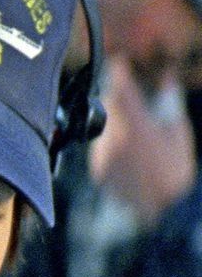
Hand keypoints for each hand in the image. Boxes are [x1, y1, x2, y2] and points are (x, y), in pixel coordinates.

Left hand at [89, 54, 197, 225]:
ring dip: (113, 120)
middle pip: (106, 105)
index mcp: (135, 124)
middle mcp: (112, 136)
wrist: (161, 214)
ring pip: (101, 125)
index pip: (119, 88)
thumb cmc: (176, 172)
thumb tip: (167, 81)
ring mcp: (101, 153)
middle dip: (115, 96)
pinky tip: (128, 149)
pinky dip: (110, 142)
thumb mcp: (179, 135)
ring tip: (132, 126)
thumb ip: (170, 105)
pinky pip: (100, 146)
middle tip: (125, 90)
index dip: (118, 71)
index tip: (119, 62)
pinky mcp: (97, 168)